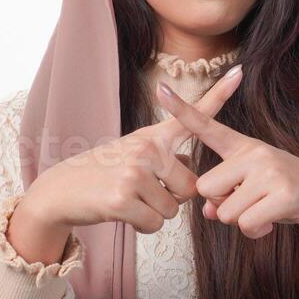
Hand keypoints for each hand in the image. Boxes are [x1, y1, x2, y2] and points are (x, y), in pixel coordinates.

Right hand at [14, 65, 246, 258]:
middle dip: (171, 198)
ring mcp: (134, 172)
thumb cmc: (101, 175)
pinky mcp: (123, 198)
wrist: (59, 192)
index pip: (190, 115)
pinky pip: (155, 224)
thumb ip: (165, 160)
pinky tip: (121, 212)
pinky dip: (142, 226)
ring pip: (172, 210)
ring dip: (154, 214)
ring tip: (128, 200)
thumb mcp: (132, 156)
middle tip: (140, 191)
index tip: (239, 72)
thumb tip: (191, 173)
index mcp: (151, 137)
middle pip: (190, 187)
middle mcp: (146, 149)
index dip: (218, 95)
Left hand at [153, 79, 298, 241]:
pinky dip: (256, 232)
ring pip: (225, 212)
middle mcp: (255, 153)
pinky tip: (273, 223)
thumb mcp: (255, 190)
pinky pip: (246, 224)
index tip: (160, 89)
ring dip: (242, 222)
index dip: (182, 110)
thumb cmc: (291, 194)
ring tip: (266, 212)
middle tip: (251, 203)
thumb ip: (226, 196)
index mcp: (245, 147)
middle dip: (222, 206)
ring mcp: (270, 171)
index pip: (208, 126)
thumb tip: (207, 211)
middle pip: (205, 189)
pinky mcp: (283, 193)